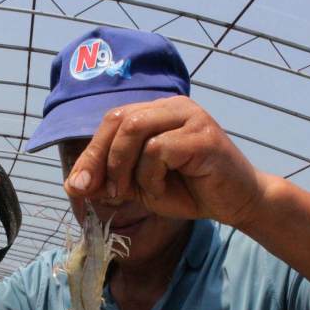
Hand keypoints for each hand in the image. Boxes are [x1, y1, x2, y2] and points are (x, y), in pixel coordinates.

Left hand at [64, 96, 265, 226]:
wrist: (237, 202)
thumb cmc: (190, 191)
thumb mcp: (141, 186)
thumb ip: (111, 180)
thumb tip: (73, 185)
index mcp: (157, 111)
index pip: (112, 120)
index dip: (91, 153)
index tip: (78, 186)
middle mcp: (173, 106)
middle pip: (119, 119)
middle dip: (101, 159)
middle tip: (105, 192)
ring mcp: (190, 116)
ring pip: (135, 130)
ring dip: (125, 167)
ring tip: (136, 192)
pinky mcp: (203, 135)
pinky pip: (159, 149)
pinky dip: (151, 176)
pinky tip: (162, 190)